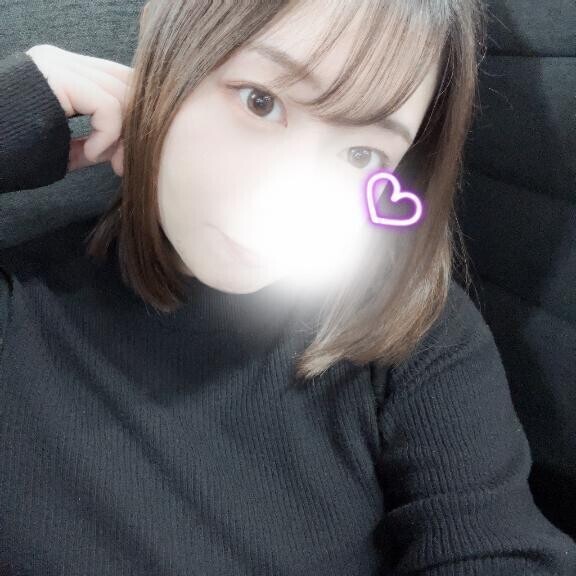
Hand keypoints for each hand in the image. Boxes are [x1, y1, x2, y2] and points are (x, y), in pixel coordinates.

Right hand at [25, 44, 132, 176]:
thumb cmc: (12, 154)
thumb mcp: (61, 147)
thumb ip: (91, 142)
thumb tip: (120, 149)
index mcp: (64, 74)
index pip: (119, 85)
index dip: (133, 122)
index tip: (122, 161)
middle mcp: (63, 61)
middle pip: (127, 85)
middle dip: (135, 129)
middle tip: (122, 164)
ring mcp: (58, 64)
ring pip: (122, 94)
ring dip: (123, 137)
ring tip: (104, 160)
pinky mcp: (56, 76)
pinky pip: (108, 105)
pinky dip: (108, 136)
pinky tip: (91, 153)